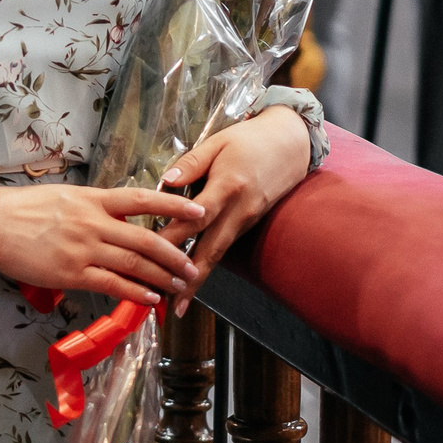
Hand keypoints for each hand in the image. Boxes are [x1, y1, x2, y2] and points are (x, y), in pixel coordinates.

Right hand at [0, 183, 204, 306]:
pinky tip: (150, 298)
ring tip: (179, 285)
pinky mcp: (72, 273)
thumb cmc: (24, 209)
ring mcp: (84, 249)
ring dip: (162, 276)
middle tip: (192, 265)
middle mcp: (93, 222)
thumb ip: (94, 206)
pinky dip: (135, 292)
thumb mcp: (65, 197)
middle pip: (146, 238)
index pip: (142, 198)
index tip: (198, 210)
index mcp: (92, 199)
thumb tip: (120, 216)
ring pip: (134, 263)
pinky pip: (112, 284)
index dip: (174, 204)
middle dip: (174, 254)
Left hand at [157, 107, 316, 313]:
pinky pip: (223, 247)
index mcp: (228, 186)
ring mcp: (245, 220)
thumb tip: (165, 182)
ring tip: (177, 301)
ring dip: (197, 279)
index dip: (175, 236)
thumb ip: (191, 163)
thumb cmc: (249, 140)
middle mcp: (238, 210)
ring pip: (217, 254)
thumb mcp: (217, 142)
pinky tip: (191, 278)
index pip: (196, 217)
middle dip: (189, 278)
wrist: (291, 145)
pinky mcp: (247, 225)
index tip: (151, 253)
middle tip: (169, 302)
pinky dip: (206, 264)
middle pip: (210, 249)